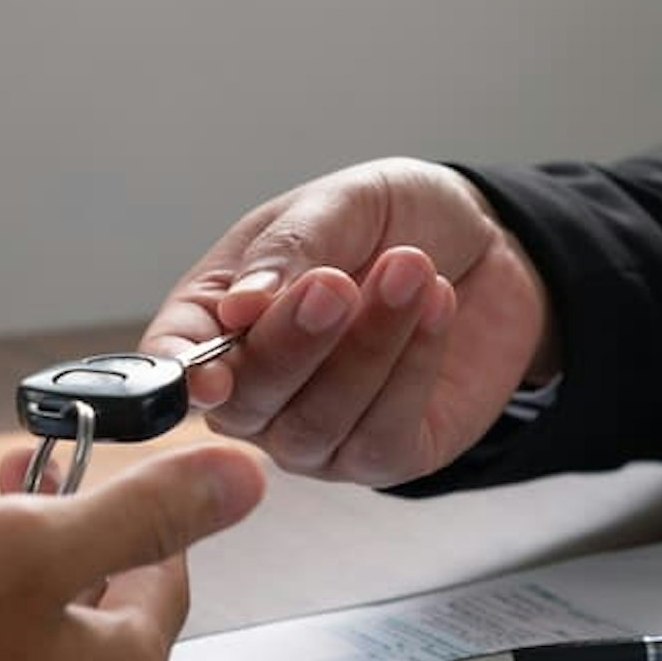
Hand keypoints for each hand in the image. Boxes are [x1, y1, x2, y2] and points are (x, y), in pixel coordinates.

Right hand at [143, 157, 554, 485]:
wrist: (488, 246)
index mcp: (219, 317)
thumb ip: (291, 248)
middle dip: (293, 344)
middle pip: (247, 400)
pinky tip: (437, 305)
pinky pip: (382, 435)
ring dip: (368, 346)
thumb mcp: (342, 204)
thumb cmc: (393, 222)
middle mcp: (257, 390)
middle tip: (336, 284)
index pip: (174, 359)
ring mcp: (316, 434)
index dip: (181, 373)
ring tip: (411, 269)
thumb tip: (239, 308)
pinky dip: (412, 367)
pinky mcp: (383, 456)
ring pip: (317, 422)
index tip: (211, 372)